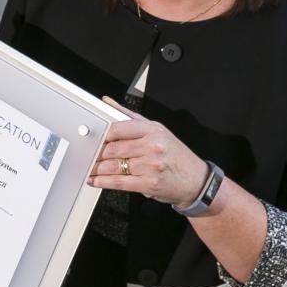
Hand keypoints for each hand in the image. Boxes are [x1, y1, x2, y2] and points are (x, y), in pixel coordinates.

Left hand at [88, 98, 208, 206]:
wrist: (197, 181)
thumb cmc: (176, 155)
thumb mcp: (158, 131)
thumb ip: (130, 117)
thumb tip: (108, 103)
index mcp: (153, 130)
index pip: (118, 128)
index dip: (102, 135)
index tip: (94, 139)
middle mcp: (153, 146)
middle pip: (113, 148)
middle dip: (97, 154)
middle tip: (88, 156)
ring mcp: (151, 166)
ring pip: (114, 166)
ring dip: (97, 169)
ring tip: (90, 168)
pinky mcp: (149, 183)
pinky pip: (119, 182)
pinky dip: (103, 182)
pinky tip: (96, 180)